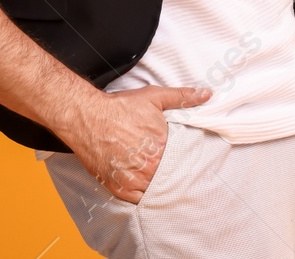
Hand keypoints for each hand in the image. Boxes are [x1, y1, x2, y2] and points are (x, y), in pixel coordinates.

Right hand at [63, 84, 210, 203]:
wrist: (87, 117)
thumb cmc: (120, 108)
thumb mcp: (154, 97)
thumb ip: (182, 97)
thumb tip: (207, 94)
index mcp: (163, 146)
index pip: (183, 160)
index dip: (183, 160)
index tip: (183, 159)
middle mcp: (150, 166)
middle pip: (170, 176)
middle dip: (172, 173)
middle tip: (170, 169)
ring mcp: (134, 180)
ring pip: (156, 190)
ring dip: (159, 185)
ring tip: (158, 178)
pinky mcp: (120, 189)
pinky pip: (140, 200)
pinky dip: (144, 196)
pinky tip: (146, 187)